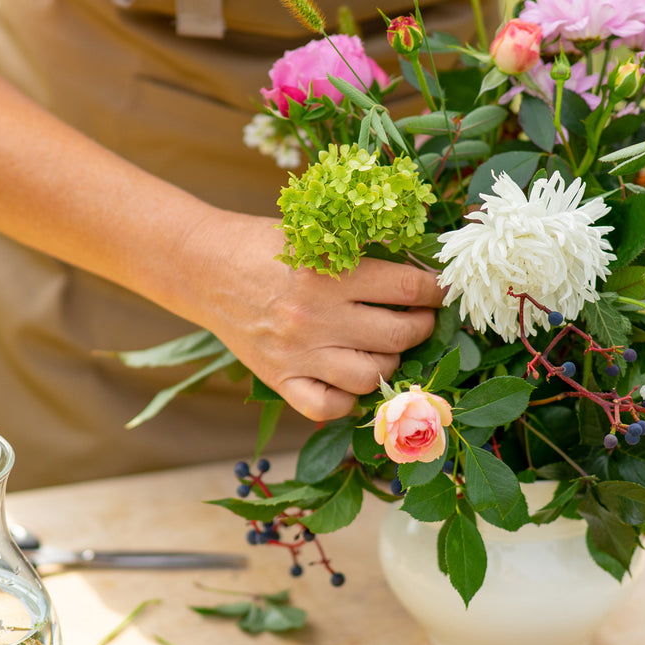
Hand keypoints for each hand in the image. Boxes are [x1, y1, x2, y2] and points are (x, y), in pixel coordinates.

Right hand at [184, 212, 444, 422]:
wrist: (203, 267)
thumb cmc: (263, 246)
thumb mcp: (315, 236)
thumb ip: (360, 255)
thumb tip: (416, 274)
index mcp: (330, 274)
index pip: (406, 290)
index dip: (434, 292)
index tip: (441, 291)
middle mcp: (317, 318)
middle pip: (398, 335)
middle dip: (422, 327)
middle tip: (422, 320)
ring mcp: (298, 354)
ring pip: (372, 376)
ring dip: (391, 363)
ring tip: (389, 348)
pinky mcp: (279, 378)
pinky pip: (328, 408)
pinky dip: (349, 400)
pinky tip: (353, 380)